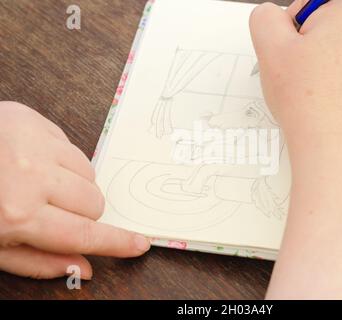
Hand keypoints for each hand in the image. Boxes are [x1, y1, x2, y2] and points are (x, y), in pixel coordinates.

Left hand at [0, 102, 150, 279]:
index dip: (116, 242)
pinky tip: (33, 161)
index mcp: (17, 214)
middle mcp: (30, 177)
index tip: (140, 243)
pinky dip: (61, 159)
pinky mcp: (31, 119)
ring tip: (41, 182)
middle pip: (95, 201)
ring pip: (89, 173)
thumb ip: (40, 262)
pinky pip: (71, 147)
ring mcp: (32, 143)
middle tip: (55, 210)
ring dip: (73, 184)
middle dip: (83, 211)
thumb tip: (84, 269)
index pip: (84, 233)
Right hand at [250, 1, 341, 298]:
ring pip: (328, 57)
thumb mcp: (270, 48)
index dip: (286, 35)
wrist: (335, 150)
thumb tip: (272, 17)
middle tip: (293, 80)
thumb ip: (264, 19)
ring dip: (311, 72)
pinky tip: (319, 106)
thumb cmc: (306, 99)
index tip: (287, 59)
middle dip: (299, 53)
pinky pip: (341, 78)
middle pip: (318, 33)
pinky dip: (327, 88)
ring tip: (306, 96)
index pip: (303, 9)